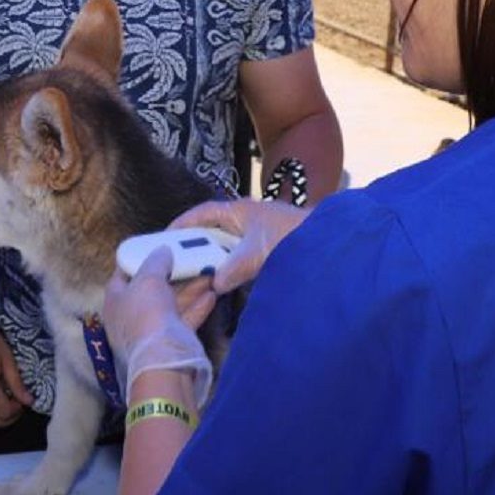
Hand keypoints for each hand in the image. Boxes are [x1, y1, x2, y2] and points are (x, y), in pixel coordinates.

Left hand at [103, 247, 215, 405]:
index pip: (123, 274)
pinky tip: (213, 292)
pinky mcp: (173, 340)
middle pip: (152, 288)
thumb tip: (162, 250)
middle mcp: (132, 314)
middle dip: (172, 272)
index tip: (156, 247)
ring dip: (190, 287)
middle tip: (188, 256)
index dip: (138, 259)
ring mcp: (153, 329)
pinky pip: (186, 318)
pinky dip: (198, 305)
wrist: (164, 359)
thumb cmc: (147, 313)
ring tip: (208, 270)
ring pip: (173, 303)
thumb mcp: (148, 279)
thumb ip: (155, 261)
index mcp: (116, 299)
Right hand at [169, 199, 308, 293]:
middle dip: (195, 247)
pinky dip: (232, 268)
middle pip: (211, 232)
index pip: (201, 214)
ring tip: (196, 276)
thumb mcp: (258, 253)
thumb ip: (234, 268)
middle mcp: (245, 219)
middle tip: (177, 265)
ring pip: (226, 247)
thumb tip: (214, 283)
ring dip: (214, 261)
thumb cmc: (293, 236)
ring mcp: (257, 233)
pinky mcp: (268, 247)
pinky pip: (241, 257)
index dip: (181, 225)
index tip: (164, 239)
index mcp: (238, 210)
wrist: (330, 241)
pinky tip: (226, 282)